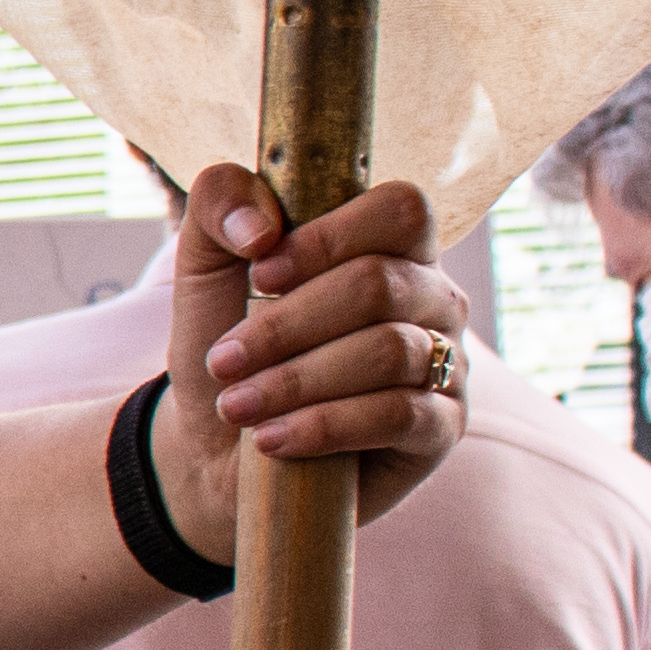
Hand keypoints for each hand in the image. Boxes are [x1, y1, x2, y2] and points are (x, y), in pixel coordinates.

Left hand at [159, 166, 475, 548]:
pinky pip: (399, 415)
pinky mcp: (443, 426)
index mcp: (389, 246)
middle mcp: (431, 297)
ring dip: (296, 380)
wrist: (220, 446)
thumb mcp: (205, 263)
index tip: (260, 273)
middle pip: (379, 285)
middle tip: (225, 360)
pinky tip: (272, 438)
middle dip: (286, 325)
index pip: (399, 210)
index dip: (330, 237)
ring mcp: (445, 361)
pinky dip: (325, 426)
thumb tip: (260, 226)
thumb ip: (220, 204)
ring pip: (388, 351)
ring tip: (237, 405)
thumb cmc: (228, 342)